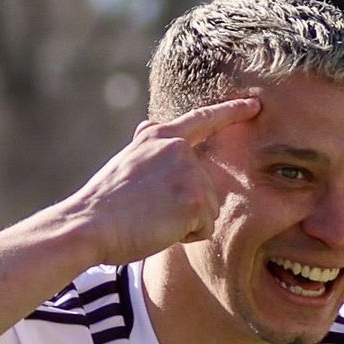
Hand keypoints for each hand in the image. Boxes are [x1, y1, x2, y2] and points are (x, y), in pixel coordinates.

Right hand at [67, 98, 260, 266]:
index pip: (202, 120)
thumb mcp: (126, 161)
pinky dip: (186, 237)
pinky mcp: (194, 199)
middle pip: (207, 188)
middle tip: (148, 211)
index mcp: (160, 136)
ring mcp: (188, 172)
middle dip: (186, 209)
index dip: (231, 112)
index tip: (254, 106)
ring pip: (208, 210)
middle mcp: (178, 148)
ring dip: (185, 224)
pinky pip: (205, 229)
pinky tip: (160, 229)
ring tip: (152, 219)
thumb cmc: (104, 204)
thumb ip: (150, 148)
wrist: (89, 224)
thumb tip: (150, 125)